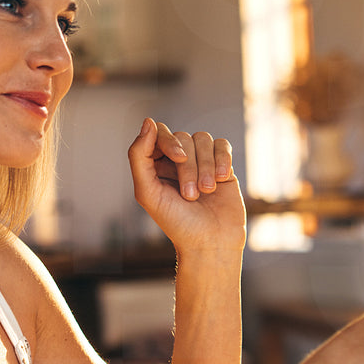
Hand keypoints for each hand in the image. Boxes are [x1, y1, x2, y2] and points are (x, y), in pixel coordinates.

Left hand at [126, 118, 246, 252]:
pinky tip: (222, 180)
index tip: (178, 158)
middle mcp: (178, 160)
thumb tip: (149, 121)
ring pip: (204, 139)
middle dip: (189, 166)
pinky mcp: (223, 166)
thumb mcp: (148, 192)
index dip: (169, 141)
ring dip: (207, 166)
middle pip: (184, 138)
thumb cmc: (177, 223)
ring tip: (207, 192)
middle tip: (191, 195)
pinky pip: (222, 145)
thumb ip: (140, 156)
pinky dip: (223, 160)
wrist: (211, 243)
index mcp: (156, 165)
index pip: (160, 133)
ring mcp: (202, 162)